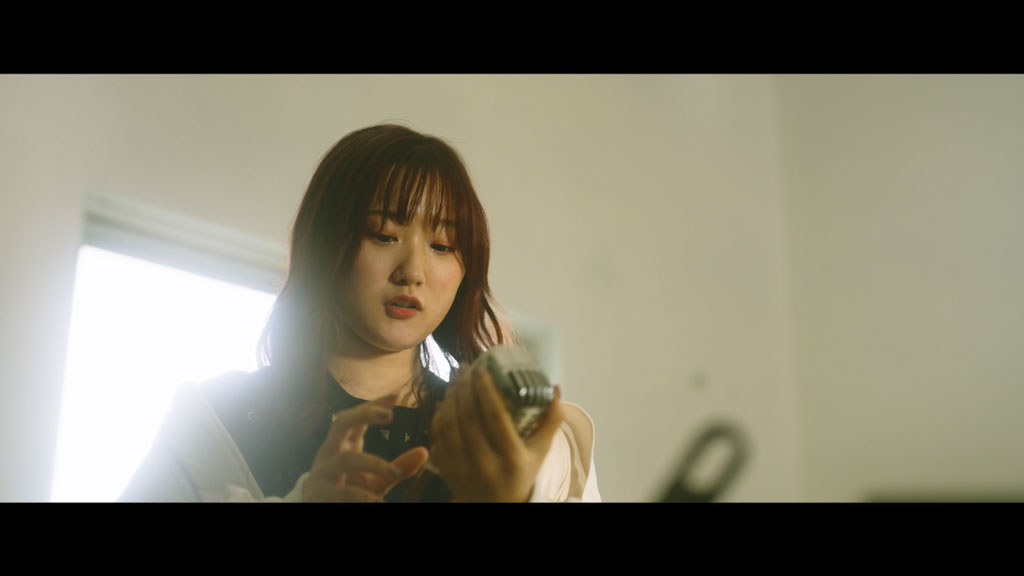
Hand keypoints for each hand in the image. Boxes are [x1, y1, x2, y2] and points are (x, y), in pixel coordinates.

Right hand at [303, 396, 429, 501]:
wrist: (318, 510)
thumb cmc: (349, 490)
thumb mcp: (377, 479)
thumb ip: (398, 467)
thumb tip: (424, 452)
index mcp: (343, 444)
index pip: (356, 417)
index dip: (374, 405)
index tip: (396, 395)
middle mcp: (329, 452)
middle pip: (341, 422)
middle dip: (363, 414)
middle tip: (389, 415)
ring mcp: (321, 471)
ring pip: (346, 459)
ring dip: (373, 464)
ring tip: (394, 473)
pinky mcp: (318, 492)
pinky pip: (340, 491)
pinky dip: (361, 497)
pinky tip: (378, 501)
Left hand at [429, 364, 564, 501]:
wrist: (496, 506)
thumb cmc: (521, 473)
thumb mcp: (540, 451)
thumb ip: (551, 420)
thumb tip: (554, 388)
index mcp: (511, 458)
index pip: (495, 417)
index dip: (486, 390)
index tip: (481, 369)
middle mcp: (484, 465)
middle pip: (468, 417)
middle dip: (465, 388)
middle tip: (467, 368)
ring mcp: (461, 469)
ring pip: (449, 424)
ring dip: (450, 397)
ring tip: (457, 379)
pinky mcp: (445, 470)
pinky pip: (438, 435)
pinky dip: (440, 414)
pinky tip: (447, 400)